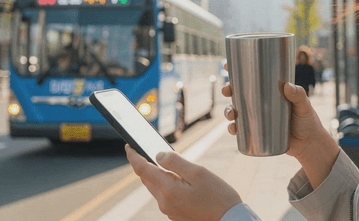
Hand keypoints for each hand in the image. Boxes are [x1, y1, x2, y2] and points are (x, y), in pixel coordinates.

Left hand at [125, 145, 241, 220]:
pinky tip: (177, 179)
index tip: (128, 145)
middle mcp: (164, 202)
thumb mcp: (199, 172)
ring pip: (155, 188)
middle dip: (144, 164)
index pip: (142, 169)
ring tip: (165, 163)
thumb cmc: (218, 196)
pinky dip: (165, 184)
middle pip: (147, 179)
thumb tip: (158, 155)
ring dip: (156, 175)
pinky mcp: (176, 214)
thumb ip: (176, 162)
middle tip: (146, 150)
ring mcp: (170, 210)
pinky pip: (165, 196)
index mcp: (168, 189)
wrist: (230, 220)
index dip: (133, 156)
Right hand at [221, 64, 332, 161]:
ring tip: (231, 114)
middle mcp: (261, 102)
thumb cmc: (308, 121)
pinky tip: (233, 129)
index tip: (226, 65)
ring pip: (236, 111)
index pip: (251, 78)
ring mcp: (258, 117)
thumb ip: (299, 95)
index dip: (237, 71)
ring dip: (228, 111)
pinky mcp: (257, 132)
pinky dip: (234, 129)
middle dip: (228, 89)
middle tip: (227, 90)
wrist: (309, 145)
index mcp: (269, 91)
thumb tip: (287, 86)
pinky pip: (241, 130)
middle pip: (238, 93)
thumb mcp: (304, 106)